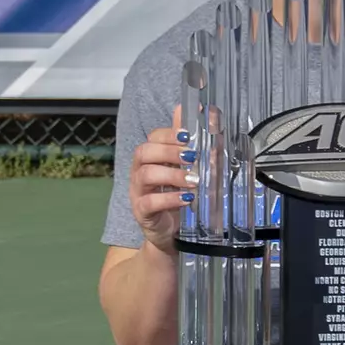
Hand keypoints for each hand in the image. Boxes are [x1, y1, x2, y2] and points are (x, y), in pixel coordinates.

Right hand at [129, 106, 194, 252]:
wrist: (170, 232)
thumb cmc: (177, 196)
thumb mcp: (186, 170)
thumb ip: (193, 144)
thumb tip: (206, 112)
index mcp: (151, 157)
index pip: (154, 137)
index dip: (171, 134)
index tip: (190, 136)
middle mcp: (140, 171)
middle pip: (144, 152)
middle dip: (169, 151)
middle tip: (192, 157)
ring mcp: (138, 191)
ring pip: (146, 174)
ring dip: (172, 175)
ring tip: (194, 180)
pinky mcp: (141, 211)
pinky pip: (149, 202)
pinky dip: (169, 199)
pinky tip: (186, 199)